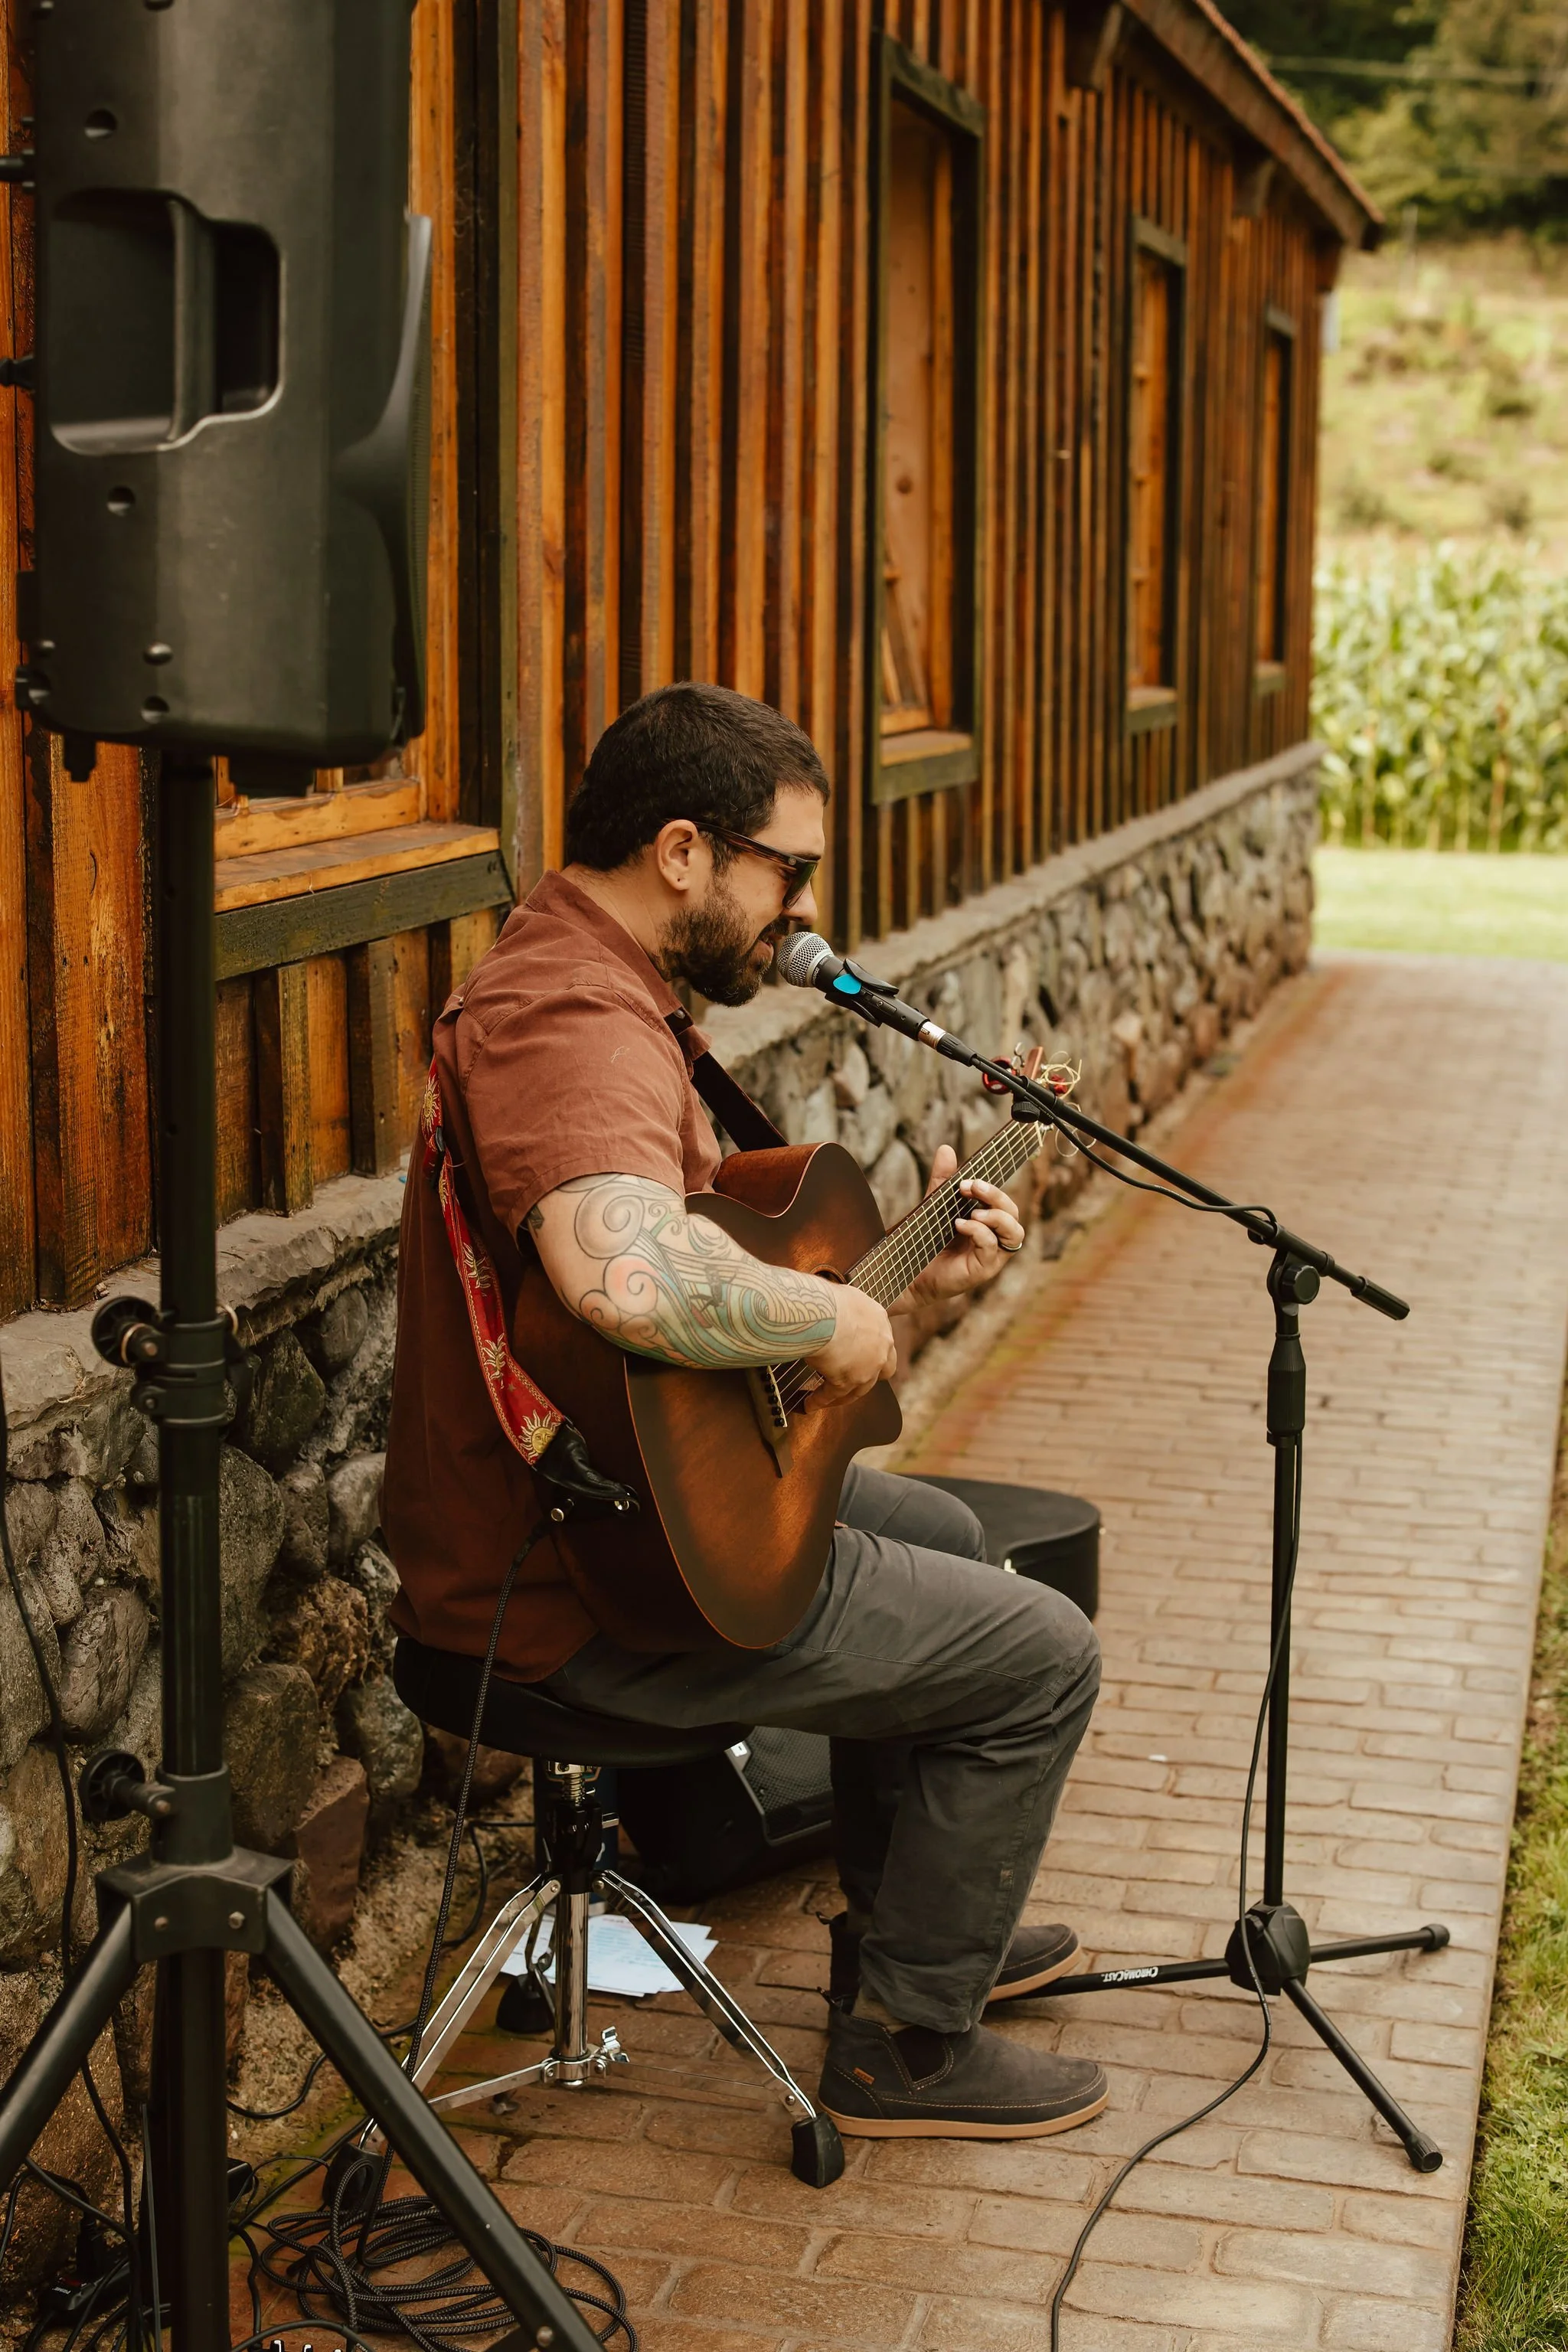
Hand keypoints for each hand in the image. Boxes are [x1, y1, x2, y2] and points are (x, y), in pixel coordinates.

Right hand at [800, 1283, 897, 1410]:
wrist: (821, 1313)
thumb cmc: (826, 1298)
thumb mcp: (844, 1295)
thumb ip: (846, 1305)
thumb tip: (832, 1302)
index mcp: (879, 1320)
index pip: (882, 1340)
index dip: (873, 1348)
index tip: (861, 1353)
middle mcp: (880, 1346)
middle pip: (885, 1370)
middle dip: (872, 1376)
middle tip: (856, 1379)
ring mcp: (867, 1367)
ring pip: (859, 1389)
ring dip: (843, 1394)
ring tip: (827, 1398)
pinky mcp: (848, 1381)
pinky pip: (832, 1395)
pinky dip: (820, 1400)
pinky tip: (810, 1403)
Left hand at [898, 1147, 1024, 1308]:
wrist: (906, 1273)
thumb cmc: (924, 1242)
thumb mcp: (934, 1205)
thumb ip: (942, 1180)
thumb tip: (946, 1149)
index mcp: (987, 1223)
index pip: (1004, 1201)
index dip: (994, 1188)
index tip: (969, 1179)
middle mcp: (994, 1239)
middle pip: (1013, 1213)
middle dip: (996, 1196)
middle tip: (971, 1187)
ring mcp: (991, 1256)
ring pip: (1015, 1232)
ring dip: (997, 1216)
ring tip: (973, 1212)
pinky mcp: (982, 1270)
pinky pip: (993, 1248)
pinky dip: (980, 1232)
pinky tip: (961, 1225)